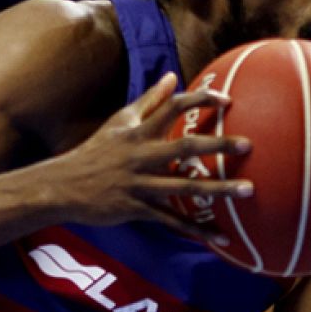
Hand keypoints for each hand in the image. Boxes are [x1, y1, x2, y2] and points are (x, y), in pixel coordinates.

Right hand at [51, 73, 251, 236]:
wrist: (61, 187)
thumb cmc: (95, 152)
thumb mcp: (119, 122)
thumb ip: (149, 100)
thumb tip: (172, 75)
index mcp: (138, 131)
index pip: (172, 107)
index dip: (200, 101)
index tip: (227, 100)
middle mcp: (140, 155)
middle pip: (184, 147)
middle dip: (217, 146)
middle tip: (248, 145)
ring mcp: (139, 183)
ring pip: (184, 187)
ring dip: (218, 190)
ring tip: (249, 190)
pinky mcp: (136, 208)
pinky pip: (172, 221)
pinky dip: (197, 229)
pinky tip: (221, 236)